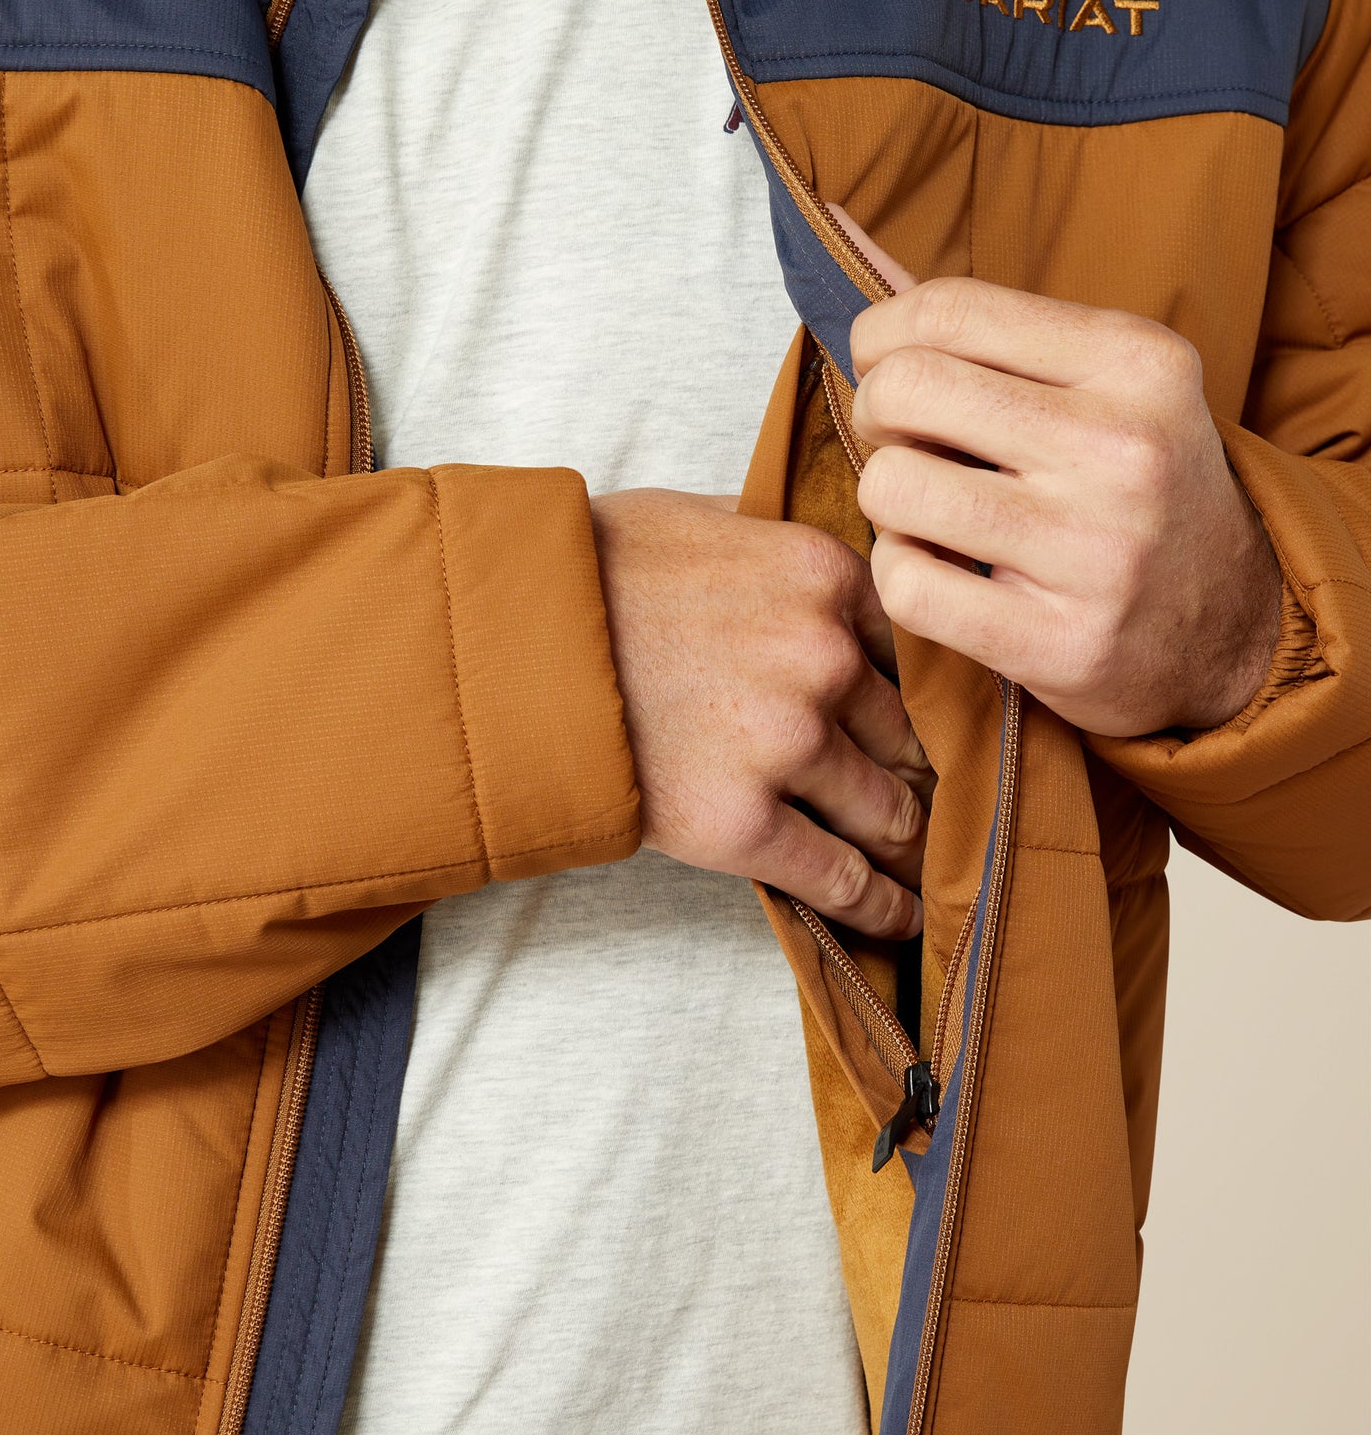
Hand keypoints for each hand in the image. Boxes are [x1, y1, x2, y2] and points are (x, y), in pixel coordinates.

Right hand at [589, 489, 933, 936]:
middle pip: (907, 734)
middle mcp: (821, 657)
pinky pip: (841, 877)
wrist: (500, 647)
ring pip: (885, 810)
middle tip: (932, 801)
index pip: (913, 651)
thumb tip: (815, 556)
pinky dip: (878, 905)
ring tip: (920, 866)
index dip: (923, 694)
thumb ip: (774, 538)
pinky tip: (899, 918)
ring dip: (905, 841)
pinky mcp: (739, 823)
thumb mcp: (694, 516)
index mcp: (823, 576)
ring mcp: (785, 742)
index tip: (934, 725)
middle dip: (918, 770)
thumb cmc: (587, 576)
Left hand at [834, 209, 1281, 736]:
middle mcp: (1122, 448)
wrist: (1228, 623)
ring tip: (932, 515)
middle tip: (908, 445)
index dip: (880, 339)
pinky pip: (904, 584)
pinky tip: (942, 573)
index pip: (943, 307)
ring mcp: (1094, 551)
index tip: (891, 371)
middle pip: (901, 390)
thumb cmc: (1132, 485)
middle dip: (877, 417)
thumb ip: (981, 322)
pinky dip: (900, 576)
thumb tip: (847, 240)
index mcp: (1133, 360)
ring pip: (890, 488)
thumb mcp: (1098, 381)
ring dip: (888, 504)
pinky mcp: (1058, 641)